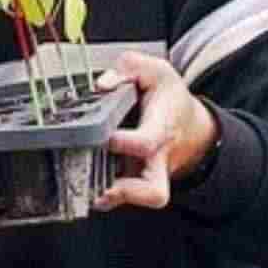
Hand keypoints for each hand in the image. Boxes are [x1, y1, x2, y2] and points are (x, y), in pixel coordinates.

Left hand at [93, 50, 218, 210]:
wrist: (186, 122)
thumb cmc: (168, 98)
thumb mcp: (156, 71)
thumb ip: (128, 67)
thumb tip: (102, 84)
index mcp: (161, 129)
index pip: (147, 143)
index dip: (126, 143)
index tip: (107, 137)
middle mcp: (156, 159)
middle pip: (153, 192)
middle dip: (127, 193)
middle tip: (100, 183)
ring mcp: (145, 175)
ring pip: (134, 200)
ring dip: (109, 197)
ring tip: (81, 185)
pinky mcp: (134, 182)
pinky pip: (120, 198)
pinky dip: (103, 196)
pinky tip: (82, 183)